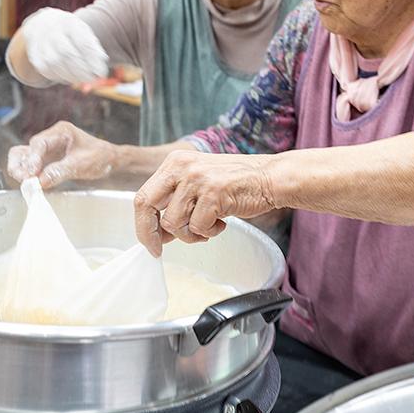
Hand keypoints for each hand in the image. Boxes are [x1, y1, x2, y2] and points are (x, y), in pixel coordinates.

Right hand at [7, 122, 116, 188]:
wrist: (108, 161)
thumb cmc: (99, 157)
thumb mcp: (81, 165)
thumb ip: (60, 171)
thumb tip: (40, 181)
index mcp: (61, 132)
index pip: (39, 143)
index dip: (32, 159)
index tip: (31, 175)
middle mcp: (50, 138)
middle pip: (26, 149)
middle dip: (22, 166)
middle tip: (24, 181)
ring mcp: (46, 150)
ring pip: (23, 157)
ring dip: (21, 170)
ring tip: (26, 184)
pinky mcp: (45, 160)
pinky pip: (30, 166)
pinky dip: (28, 175)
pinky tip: (32, 185)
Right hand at [20, 8, 108, 84]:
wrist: (44, 24)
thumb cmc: (71, 33)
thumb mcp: (84, 34)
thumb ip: (93, 49)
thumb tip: (100, 68)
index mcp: (69, 22)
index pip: (82, 43)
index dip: (92, 60)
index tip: (101, 73)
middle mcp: (52, 29)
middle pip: (66, 53)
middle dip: (81, 70)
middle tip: (92, 79)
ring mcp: (39, 40)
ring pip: (53, 63)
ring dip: (70, 75)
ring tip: (81, 79)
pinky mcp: (33, 52)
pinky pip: (44, 68)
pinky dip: (57, 76)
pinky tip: (67, 77)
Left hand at [133, 151, 278, 255]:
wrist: (270, 178)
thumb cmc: (236, 184)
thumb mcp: (198, 183)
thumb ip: (176, 203)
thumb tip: (158, 234)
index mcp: (174, 163)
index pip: (143, 196)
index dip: (143, 224)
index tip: (150, 242)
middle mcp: (181, 167)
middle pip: (146, 205)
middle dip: (150, 233)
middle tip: (158, 250)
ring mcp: (197, 180)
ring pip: (173, 223)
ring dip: (190, 234)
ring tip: (209, 226)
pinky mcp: (213, 194)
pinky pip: (198, 227)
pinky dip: (209, 232)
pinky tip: (222, 221)